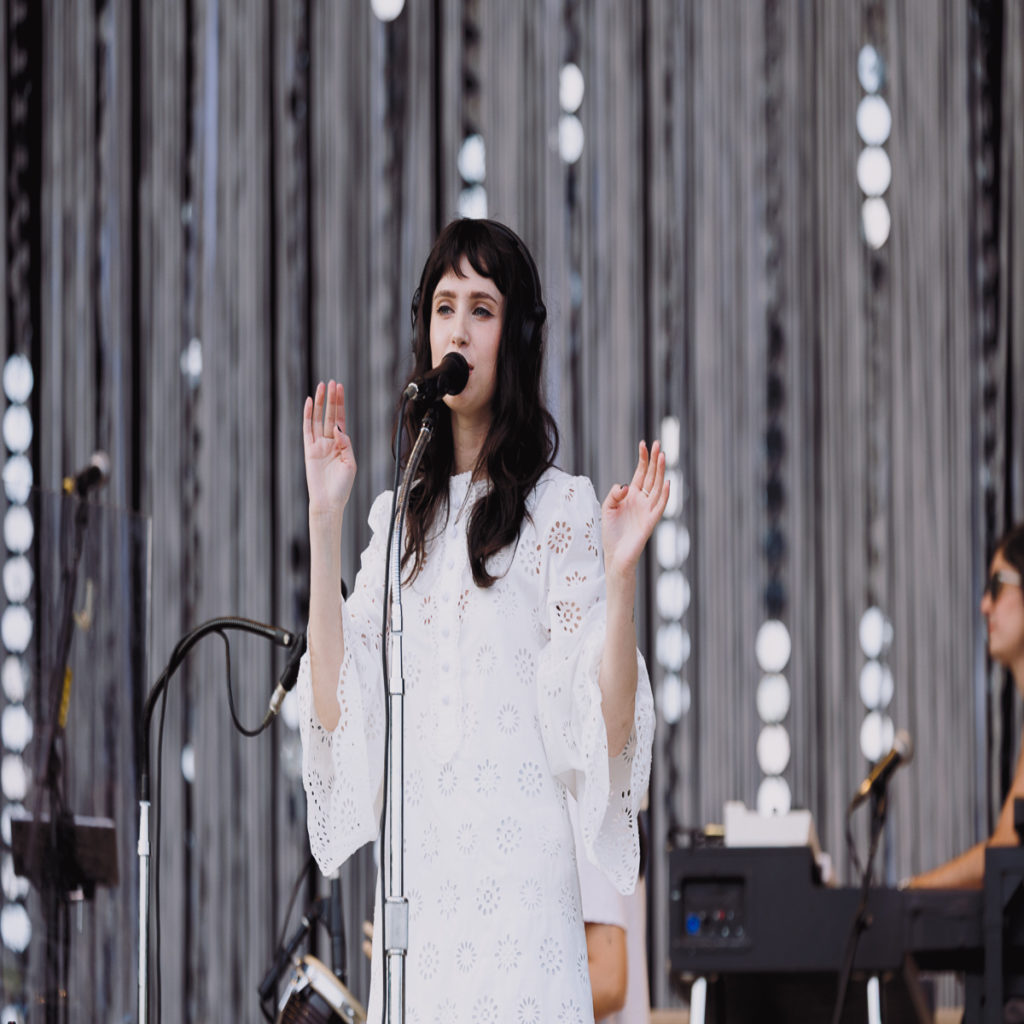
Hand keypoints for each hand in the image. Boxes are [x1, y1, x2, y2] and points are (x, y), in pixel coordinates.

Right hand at [303, 380, 356, 514]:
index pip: (341, 419)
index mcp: (342, 445)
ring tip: (322, 386)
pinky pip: (307, 429)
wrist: (328, 502)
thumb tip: (338, 428)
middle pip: (330, 415)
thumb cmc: (342, 486)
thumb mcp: (350, 463)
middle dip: (332, 399)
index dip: (341, 404)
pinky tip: (310, 402)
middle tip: (333, 382)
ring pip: (318, 419)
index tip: (340, 388)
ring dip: (320, 403)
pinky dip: (308, 416)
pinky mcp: (308, 450)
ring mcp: (318, 445)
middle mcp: (329, 442)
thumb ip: (345, 444)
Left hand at [601, 440, 669, 581]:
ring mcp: (648, 509)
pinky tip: (666, 482)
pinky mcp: (651, 521)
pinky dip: (664, 494)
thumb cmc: (611, 533)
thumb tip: (625, 485)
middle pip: (651, 476)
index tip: (644, 444)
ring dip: (660, 472)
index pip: (640, 473)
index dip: (643, 459)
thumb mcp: (607, 508)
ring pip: (657, 486)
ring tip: (662, 456)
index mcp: (632, 495)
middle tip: (657, 444)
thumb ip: (614, 494)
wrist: (616, 555)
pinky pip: (660, 505)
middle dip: (654, 460)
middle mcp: (642, 500)